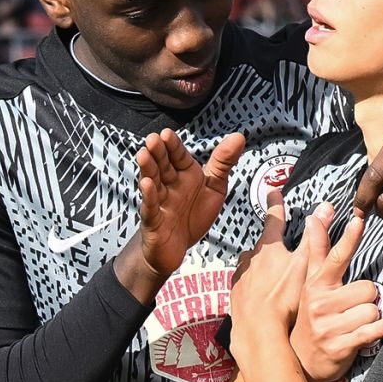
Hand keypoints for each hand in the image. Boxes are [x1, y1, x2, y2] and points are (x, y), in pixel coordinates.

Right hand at [133, 127, 245, 277]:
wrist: (176, 247)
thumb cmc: (192, 215)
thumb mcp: (214, 187)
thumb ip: (223, 162)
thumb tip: (239, 136)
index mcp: (184, 175)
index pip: (178, 156)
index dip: (173, 146)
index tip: (167, 134)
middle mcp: (170, 185)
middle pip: (163, 166)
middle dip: (158, 153)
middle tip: (154, 139)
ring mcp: (160, 201)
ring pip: (153, 182)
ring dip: (148, 169)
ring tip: (144, 154)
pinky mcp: (154, 220)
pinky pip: (151, 207)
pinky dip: (148, 196)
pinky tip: (146, 185)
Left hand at [229, 188, 303, 363]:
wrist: (257, 328)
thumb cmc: (283, 298)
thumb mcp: (305, 264)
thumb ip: (315, 237)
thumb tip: (325, 207)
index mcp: (269, 248)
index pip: (274, 218)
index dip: (276, 204)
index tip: (273, 192)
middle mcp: (251, 258)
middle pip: (261, 245)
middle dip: (269, 244)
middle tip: (278, 250)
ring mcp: (241, 276)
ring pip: (249, 263)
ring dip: (258, 265)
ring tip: (268, 276)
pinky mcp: (234, 294)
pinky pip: (242, 283)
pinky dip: (250, 285)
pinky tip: (257, 294)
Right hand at [291, 203, 382, 381]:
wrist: (302, 359)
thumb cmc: (312, 315)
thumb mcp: (310, 282)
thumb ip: (317, 248)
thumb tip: (317, 215)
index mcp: (316, 285)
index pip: (335, 257)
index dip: (349, 239)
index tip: (359, 220)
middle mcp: (320, 304)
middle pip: (368, 288)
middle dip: (368, 297)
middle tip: (353, 307)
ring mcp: (329, 326)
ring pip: (372, 310)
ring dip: (371, 317)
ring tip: (355, 323)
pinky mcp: (340, 346)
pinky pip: (371, 331)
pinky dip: (382, 328)